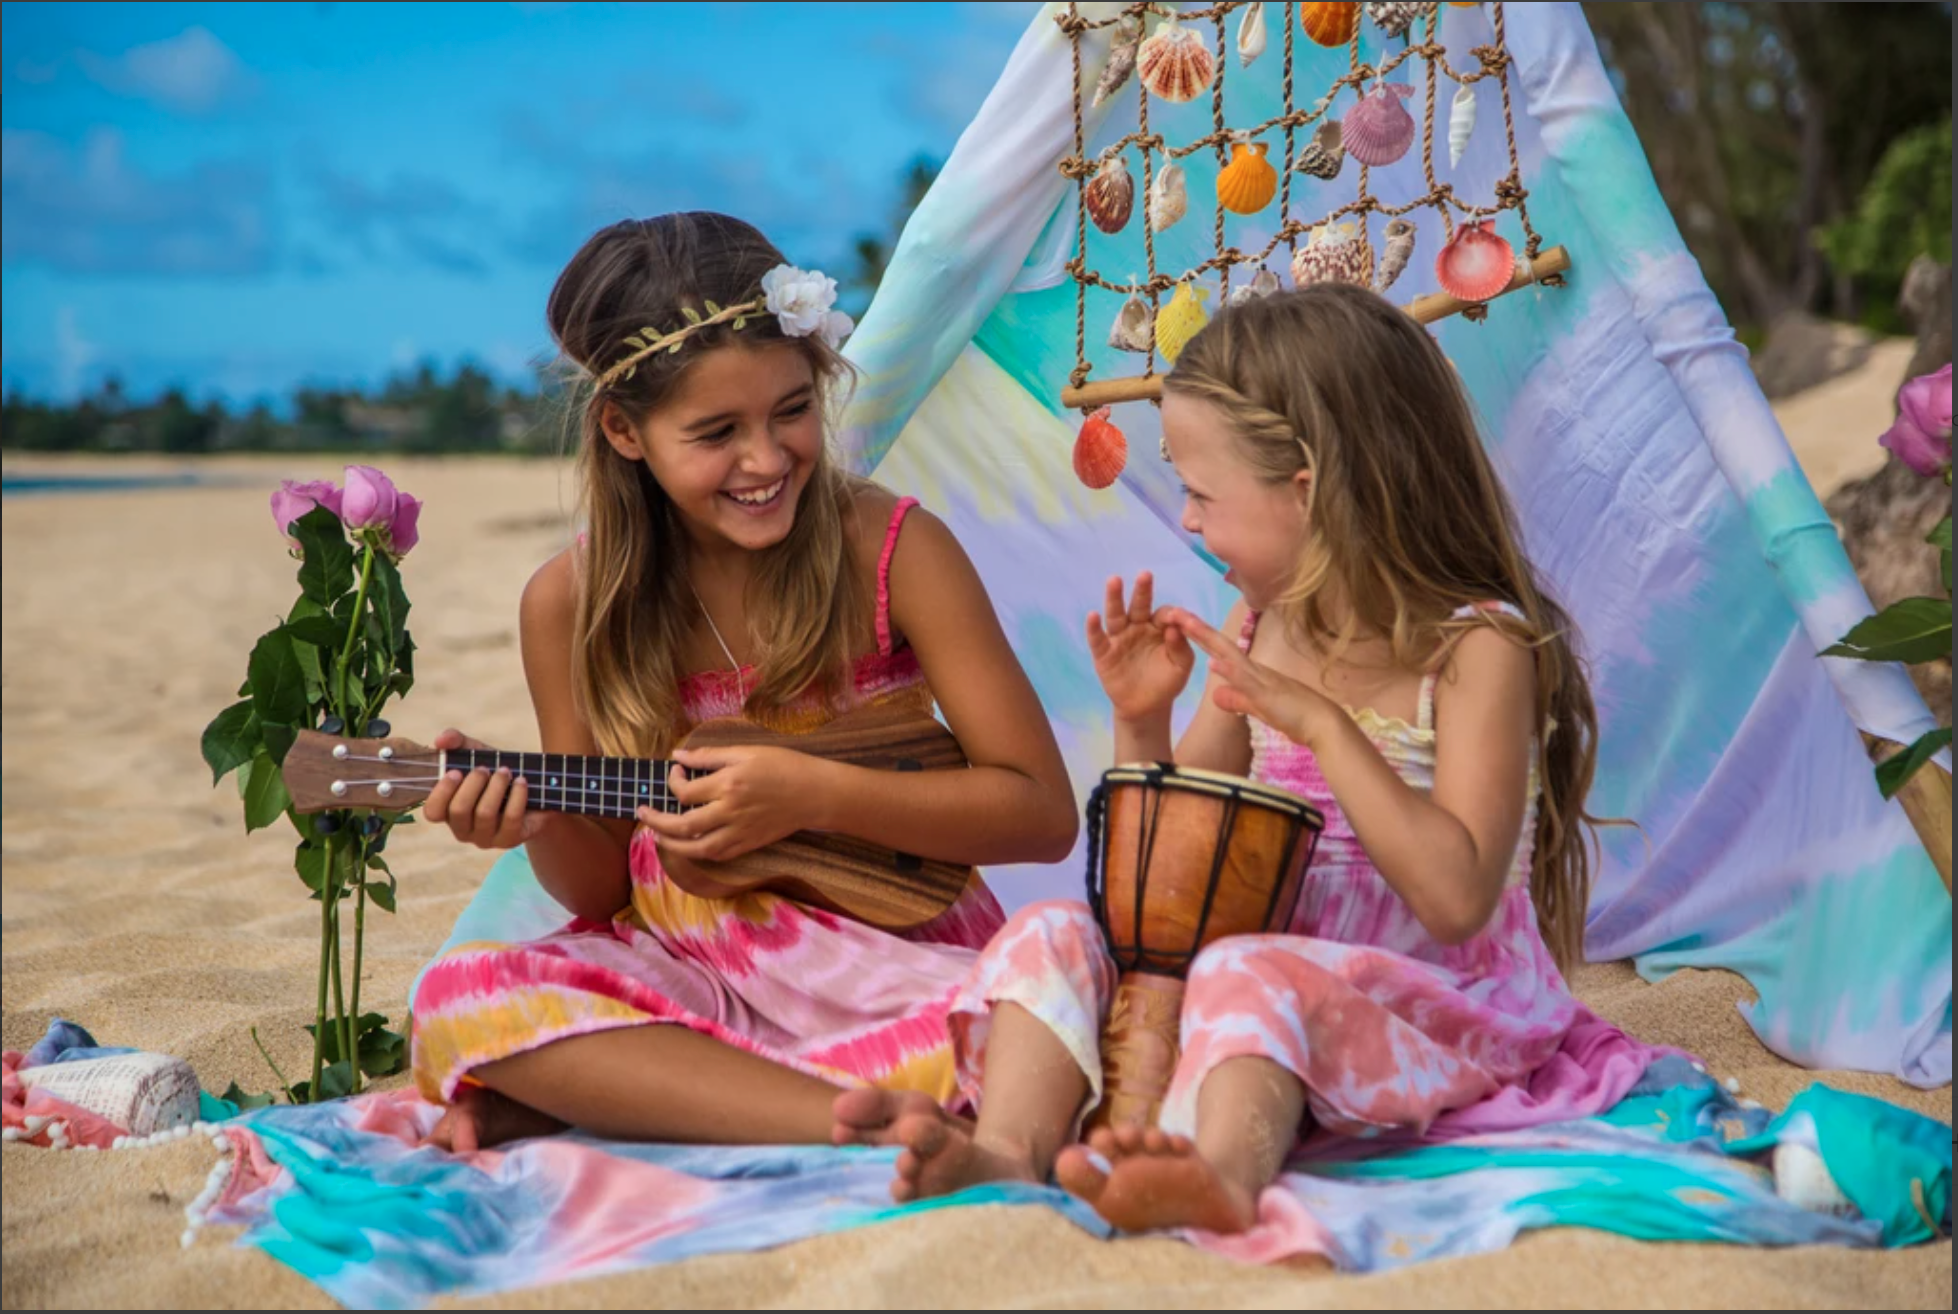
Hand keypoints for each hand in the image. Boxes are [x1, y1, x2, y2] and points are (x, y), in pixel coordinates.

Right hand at [422, 728, 542, 849]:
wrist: (534, 790)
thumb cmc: (495, 773)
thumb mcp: (477, 753)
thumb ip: (456, 742)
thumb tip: (440, 740)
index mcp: (448, 811)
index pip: (432, 812)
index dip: (441, 792)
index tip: (456, 771)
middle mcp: (463, 829)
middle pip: (459, 810)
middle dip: (473, 784)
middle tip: (485, 769)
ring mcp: (485, 838)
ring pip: (484, 814)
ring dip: (496, 787)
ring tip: (506, 771)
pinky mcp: (509, 839)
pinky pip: (511, 818)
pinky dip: (517, 795)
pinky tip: (521, 782)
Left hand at [635, 744, 825, 863]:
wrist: (815, 793)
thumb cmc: (784, 765)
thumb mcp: (747, 751)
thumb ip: (710, 756)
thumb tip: (678, 757)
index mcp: (728, 784)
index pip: (685, 792)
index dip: (672, 782)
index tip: (675, 773)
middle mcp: (730, 811)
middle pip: (681, 825)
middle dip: (656, 820)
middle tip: (642, 812)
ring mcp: (739, 832)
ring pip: (696, 847)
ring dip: (671, 844)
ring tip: (657, 835)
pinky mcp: (749, 844)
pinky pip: (716, 855)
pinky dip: (697, 852)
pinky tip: (688, 845)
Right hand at [1085, 572, 1195, 723]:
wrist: (1146, 707)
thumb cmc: (1166, 683)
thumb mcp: (1180, 667)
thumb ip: (1181, 648)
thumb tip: (1173, 628)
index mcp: (1158, 628)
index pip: (1163, 614)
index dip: (1170, 615)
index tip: (1176, 618)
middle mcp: (1137, 627)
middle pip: (1139, 605)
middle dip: (1142, 591)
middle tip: (1145, 575)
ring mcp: (1119, 639)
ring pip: (1116, 615)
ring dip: (1114, 598)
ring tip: (1114, 581)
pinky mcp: (1104, 654)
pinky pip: (1097, 639)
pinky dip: (1094, 628)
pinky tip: (1092, 615)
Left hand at [1159, 608, 1338, 746]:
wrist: (1323, 724)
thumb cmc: (1295, 716)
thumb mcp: (1258, 708)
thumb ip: (1237, 700)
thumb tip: (1216, 693)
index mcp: (1251, 673)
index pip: (1221, 652)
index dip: (1201, 637)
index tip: (1180, 623)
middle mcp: (1254, 670)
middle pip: (1221, 645)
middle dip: (1196, 629)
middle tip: (1173, 611)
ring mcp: (1261, 680)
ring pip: (1230, 655)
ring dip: (1207, 639)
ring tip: (1185, 623)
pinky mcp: (1267, 695)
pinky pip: (1246, 681)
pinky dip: (1230, 671)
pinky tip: (1213, 662)